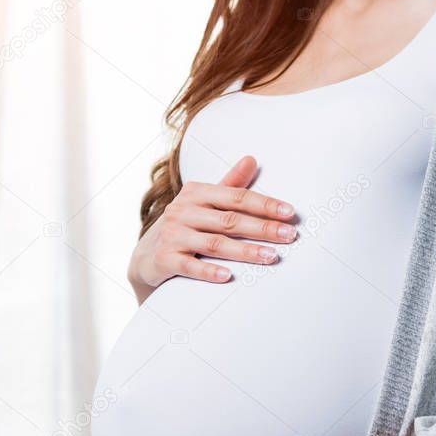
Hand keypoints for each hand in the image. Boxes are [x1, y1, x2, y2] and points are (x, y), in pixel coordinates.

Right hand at [127, 156, 297, 302]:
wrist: (146, 255)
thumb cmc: (184, 225)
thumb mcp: (203, 201)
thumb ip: (230, 184)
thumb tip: (252, 159)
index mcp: (196, 193)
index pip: (236, 197)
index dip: (264, 204)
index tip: (289, 212)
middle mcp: (182, 211)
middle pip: (229, 220)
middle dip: (262, 228)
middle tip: (289, 235)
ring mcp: (172, 236)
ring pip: (214, 244)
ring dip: (245, 251)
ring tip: (271, 256)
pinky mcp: (164, 259)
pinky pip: (189, 266)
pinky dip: (209, 271)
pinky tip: (229, 276)